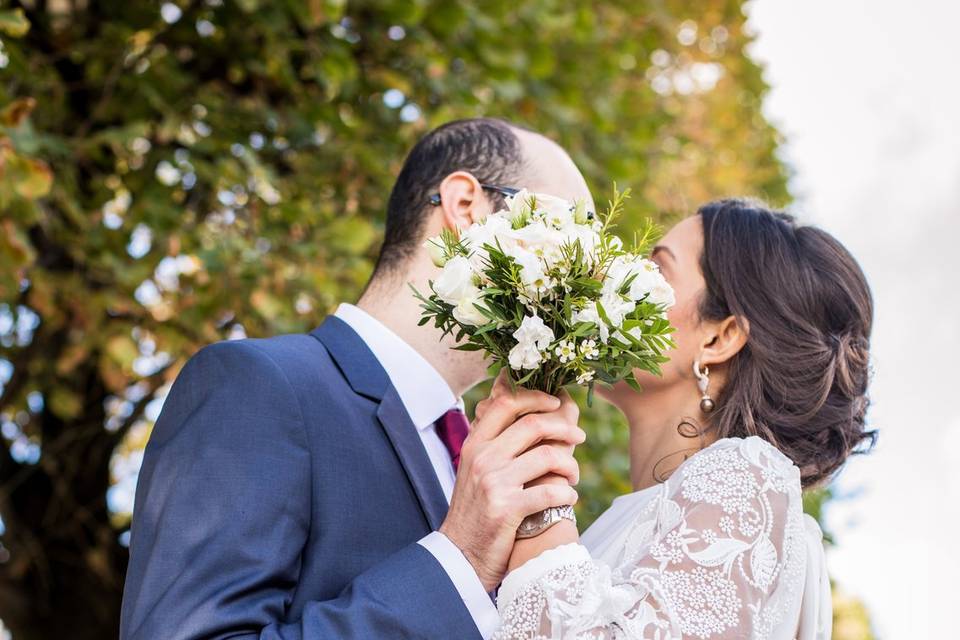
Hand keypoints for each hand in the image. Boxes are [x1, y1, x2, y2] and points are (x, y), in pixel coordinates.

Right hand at [439, 374, 583, 591]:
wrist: (460, 555)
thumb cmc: (476, 510)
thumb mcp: (475, 469)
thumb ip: (495, 441)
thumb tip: (523, 409)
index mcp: (475, 444)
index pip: (505, 404)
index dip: (535, 397)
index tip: (556, 401)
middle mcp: (482, 458)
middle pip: (532, 424)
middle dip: (564, 428)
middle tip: (579, 437)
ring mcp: (494, 482)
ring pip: (547, 456)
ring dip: (570, 465)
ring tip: (573, 476)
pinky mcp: (507, 509)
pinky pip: (550, 492)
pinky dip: (566, 494)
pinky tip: (569, 499)